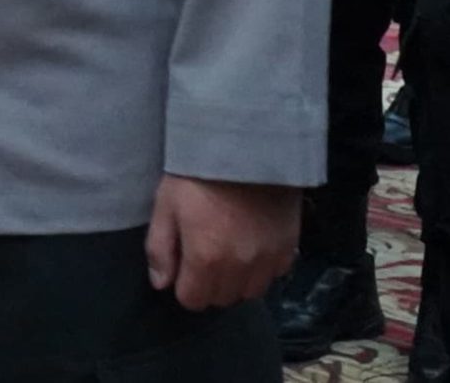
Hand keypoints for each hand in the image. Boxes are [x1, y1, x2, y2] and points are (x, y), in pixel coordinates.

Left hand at [145, 175, 298, 309]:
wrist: (244, 149)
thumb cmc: (197, 176)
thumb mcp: (165, 206)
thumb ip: (160, 249)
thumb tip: (161, 283)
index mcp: (206, 258)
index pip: (193, 300)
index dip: (183, 285)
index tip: (182, 265)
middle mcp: (241, 266)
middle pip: (221, 298)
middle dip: (208, 284)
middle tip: (202, 255)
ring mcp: (269, 260)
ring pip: (249, 292)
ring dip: (236, 280)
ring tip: (227, 251)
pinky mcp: (289, 248)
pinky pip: (273, 275)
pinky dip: (261, 268)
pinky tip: (250, 245)